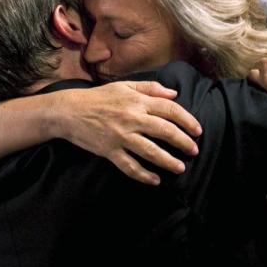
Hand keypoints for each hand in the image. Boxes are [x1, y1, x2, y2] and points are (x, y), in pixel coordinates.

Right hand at [59, 81, 201, 185]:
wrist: (69, 111)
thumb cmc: (98, 98)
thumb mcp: (124, 86)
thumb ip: (150, 88)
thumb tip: (174, 93)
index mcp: (137, 101)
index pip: (170, 109)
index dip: (187, 120)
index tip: (197, 130)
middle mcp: (131, 118)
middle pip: (165, 131)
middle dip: (183, 142)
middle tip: (194, 151)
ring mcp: (120, 136)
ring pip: (150, 151)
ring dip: (168, 161)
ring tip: (180, 168)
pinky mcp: (109, 151)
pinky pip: (129, 166)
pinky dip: (143, 175)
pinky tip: (155, 180)